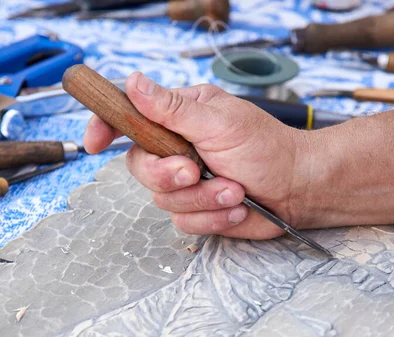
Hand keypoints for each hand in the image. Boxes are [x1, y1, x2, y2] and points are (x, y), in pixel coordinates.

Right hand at [84, 72, 309, 238]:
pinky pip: (183, 221)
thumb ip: (172, 108)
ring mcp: (184, 181)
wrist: (298, 189)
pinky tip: (236, 207)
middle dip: (167, 174)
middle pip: (138, 166)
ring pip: (161, 198)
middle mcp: (175, 148)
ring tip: (234, 189)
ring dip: (202, 197)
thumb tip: (133, 82)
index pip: (129, 118)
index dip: (105, 127)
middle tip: (195, 170)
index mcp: (178, 118)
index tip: (94, 142)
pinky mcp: (195, 209)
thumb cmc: (267, 147)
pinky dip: (212, 216)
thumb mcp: (219, 121)